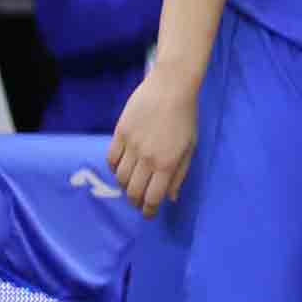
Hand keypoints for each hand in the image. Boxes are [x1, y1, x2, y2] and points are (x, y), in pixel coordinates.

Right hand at [109, 63, 200, 214]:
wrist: (170, 87)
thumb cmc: (186, 117)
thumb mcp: (190, 147)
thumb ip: (180, 174)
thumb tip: (171, 197)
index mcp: (167, 164)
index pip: (153, 197)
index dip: (149, 210)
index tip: (149, 214)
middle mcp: (147, 158)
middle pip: (133, 191)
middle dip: (136, 202)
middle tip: (139, 203)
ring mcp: (131, 146)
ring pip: (120, 177)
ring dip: (124, 186)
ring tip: (131, 186)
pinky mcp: (119, 133)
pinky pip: (111, 158)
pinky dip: (114, 168)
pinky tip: (121, 169)